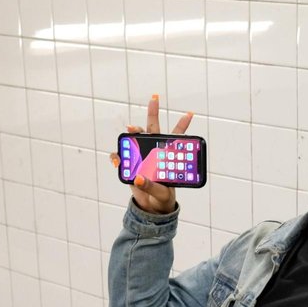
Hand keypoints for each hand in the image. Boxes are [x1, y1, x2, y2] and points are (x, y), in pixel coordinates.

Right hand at [109, 94, 193, 214]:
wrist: (151, 207)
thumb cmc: (162, 197)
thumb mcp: (161, 193)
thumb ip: (151, 186)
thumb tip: (138, 178)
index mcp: (167, 157)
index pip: (176, 138)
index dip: (182, 125)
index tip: (190, 113)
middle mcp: (154, 152)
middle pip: (153, 129)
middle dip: (153, 113)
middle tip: (155, 99)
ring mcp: (141, 157)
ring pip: (135, 138)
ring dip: (132, 131)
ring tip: (131, 128)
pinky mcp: (129, 165)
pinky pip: (120, 157)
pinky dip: (117, 156)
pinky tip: (117, 160)